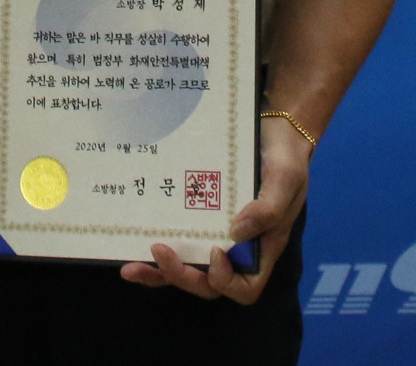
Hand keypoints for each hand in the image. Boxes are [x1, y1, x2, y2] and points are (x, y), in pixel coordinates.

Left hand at [119, 115, 310, 303]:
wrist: (272, 128)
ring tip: (131, 269)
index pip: (245, 287)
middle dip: (182, 276)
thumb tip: (236, 234)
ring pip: (187, 268)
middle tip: (159, 251)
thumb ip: (269, 208)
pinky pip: (176, 243)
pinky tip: (130, 249)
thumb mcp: (285, 179)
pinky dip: (155, 254)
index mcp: (261, 247)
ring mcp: (213, 234)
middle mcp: (236, 249)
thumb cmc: (285, 157)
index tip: (216, 251)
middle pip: (209, 283)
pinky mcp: (196, 216)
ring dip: (159, 273)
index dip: (227, 280)